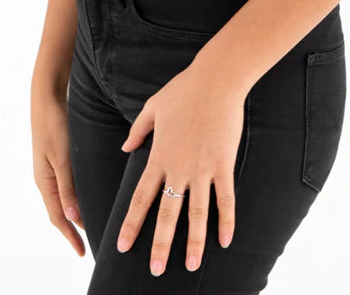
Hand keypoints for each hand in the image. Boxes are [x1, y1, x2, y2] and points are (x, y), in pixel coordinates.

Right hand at [31, 88, 84, 255]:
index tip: (82, 252)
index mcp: (45, 182)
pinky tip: (85, 196)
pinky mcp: (57, 158)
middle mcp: (46, 178)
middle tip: (87, 245)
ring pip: (63, 199)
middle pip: (59, 211)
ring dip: (74, 214)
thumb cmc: (54, 126)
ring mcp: (50, 168)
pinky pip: (65, 186)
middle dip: (72, 230)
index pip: (59, 217)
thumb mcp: (62, 158)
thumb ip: (67, 187)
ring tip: (88, 226)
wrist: (47, 97)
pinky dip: (74, 197)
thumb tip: (73, 218)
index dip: (70, 236)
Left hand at [116, 62, 245, 274]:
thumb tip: (124, 148)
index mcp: (158, 156)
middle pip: (167, 214)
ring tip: (192, 266)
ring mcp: (202, 169)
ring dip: (194, 242)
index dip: (132, 224)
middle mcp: (178, 168)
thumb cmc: (184, 89)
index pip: (140, 198)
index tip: (122, 246)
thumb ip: (137, 130)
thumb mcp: (153, 107)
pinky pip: (225, 199)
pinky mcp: (223, 164)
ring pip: (197, 214)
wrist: (216, 80)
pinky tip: (225, 241)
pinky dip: (226, 221)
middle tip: (156, 270)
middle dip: (160, 245)